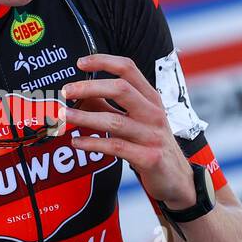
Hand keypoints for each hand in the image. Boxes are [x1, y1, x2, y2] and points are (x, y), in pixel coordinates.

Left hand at [59, 53, 195, 208]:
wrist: (178, 179)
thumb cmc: (152, 145)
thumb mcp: (137, 120)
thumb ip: (110, 107)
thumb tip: (80, 95)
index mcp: (151, 98)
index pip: (128, 69)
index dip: (104, 61)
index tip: (80, 63)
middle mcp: (154, 113)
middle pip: (121, 89)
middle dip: (89, 87)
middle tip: (65, 91)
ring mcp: (153, 136)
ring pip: (114, 120)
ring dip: (85, 117)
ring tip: (64, 116)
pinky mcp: (149, 158)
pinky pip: (116, 147)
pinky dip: (93, 144)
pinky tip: (77, 142)